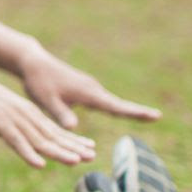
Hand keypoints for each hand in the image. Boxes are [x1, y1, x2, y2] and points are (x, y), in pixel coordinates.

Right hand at [0, 64, 97, 167]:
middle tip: (92, 157)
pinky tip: (39, 164)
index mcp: (28, 112)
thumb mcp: (2, 110)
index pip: (55, 129)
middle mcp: (26, 116)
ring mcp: (14, 120)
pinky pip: (16, 141)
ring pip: (39, 139)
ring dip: (58, 152)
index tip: (91, 148)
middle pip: (53, 135)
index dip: (73, 140)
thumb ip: (13, 122)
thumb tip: (18, 134)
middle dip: (73, 147)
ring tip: (75, 161)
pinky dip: (28, 154)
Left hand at [18, 46, 161, 128]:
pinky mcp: (84, 88)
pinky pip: (102, 100)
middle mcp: (93, 89)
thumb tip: (74, 128)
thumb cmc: (38, 82)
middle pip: (119, 104)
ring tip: (148, 116)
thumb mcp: (47, 101)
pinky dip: (114, 106)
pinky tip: (119, 112)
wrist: (33, 63)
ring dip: (127, 109)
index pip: (115, 106)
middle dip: (137, 110)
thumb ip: (60, 114)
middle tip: (158, 116)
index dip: (135, 112)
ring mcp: (90, 88)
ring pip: (111, 102)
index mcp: (88, 93)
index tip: (155, 115)